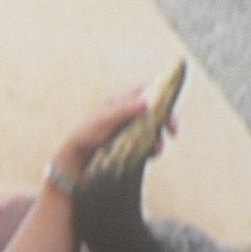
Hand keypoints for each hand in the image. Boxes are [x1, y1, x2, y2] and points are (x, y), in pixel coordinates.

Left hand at [54, 86, 170, 186]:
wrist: (76, 160)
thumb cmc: (86, 136)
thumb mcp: (103, 120)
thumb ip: (123, 111)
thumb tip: (145, 103)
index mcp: (119, 101)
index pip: (145, 91)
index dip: (160, 95)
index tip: (170, 106)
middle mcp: (127, 113)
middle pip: (155, 111)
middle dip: (167, 120)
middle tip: (173, 131)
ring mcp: (130, 129)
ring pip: (154, 129)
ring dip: (159, 138)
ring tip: (156, 149)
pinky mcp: (131, 144)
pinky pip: (149, 144)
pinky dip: (153, 149)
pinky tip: (151, 155)